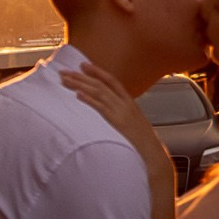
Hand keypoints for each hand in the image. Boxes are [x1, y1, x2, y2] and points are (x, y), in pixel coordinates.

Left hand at [63, 60, 175, 198]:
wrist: (153, 153)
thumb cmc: (144, 142)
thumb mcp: (135, 122)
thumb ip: (124, 114)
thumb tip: (110, 111)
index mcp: (130, 102)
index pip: (112, 81)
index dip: (97, 71)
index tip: (83, 65)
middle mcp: (125, 103)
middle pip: (100, 84)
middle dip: (81, 76)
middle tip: (64, 71)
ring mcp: (121, 112)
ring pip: (98, 93)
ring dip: (80, 85)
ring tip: (66, 80)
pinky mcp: (117, 122)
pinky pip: (101, 108)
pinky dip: (89, 100)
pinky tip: (78, 95)